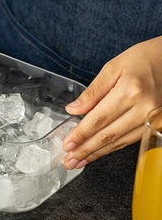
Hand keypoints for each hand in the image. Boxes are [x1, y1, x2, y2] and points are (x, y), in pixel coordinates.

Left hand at [62, 36, 161, 168]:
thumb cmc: (141, 59)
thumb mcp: (112, 68)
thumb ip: (92, 92)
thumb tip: (73, 110)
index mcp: (130, 91)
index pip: (98, 119)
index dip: (81, 134)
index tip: (67, 145)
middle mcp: (144, 108)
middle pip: (108, 135)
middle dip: (85, 150)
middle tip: (69, 161)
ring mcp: (153, 119)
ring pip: (119, 142)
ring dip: (97, 153)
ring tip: (79, 161)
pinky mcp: (157, 124)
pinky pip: (130, 140)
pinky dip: (112, 148)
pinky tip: (98, 152)